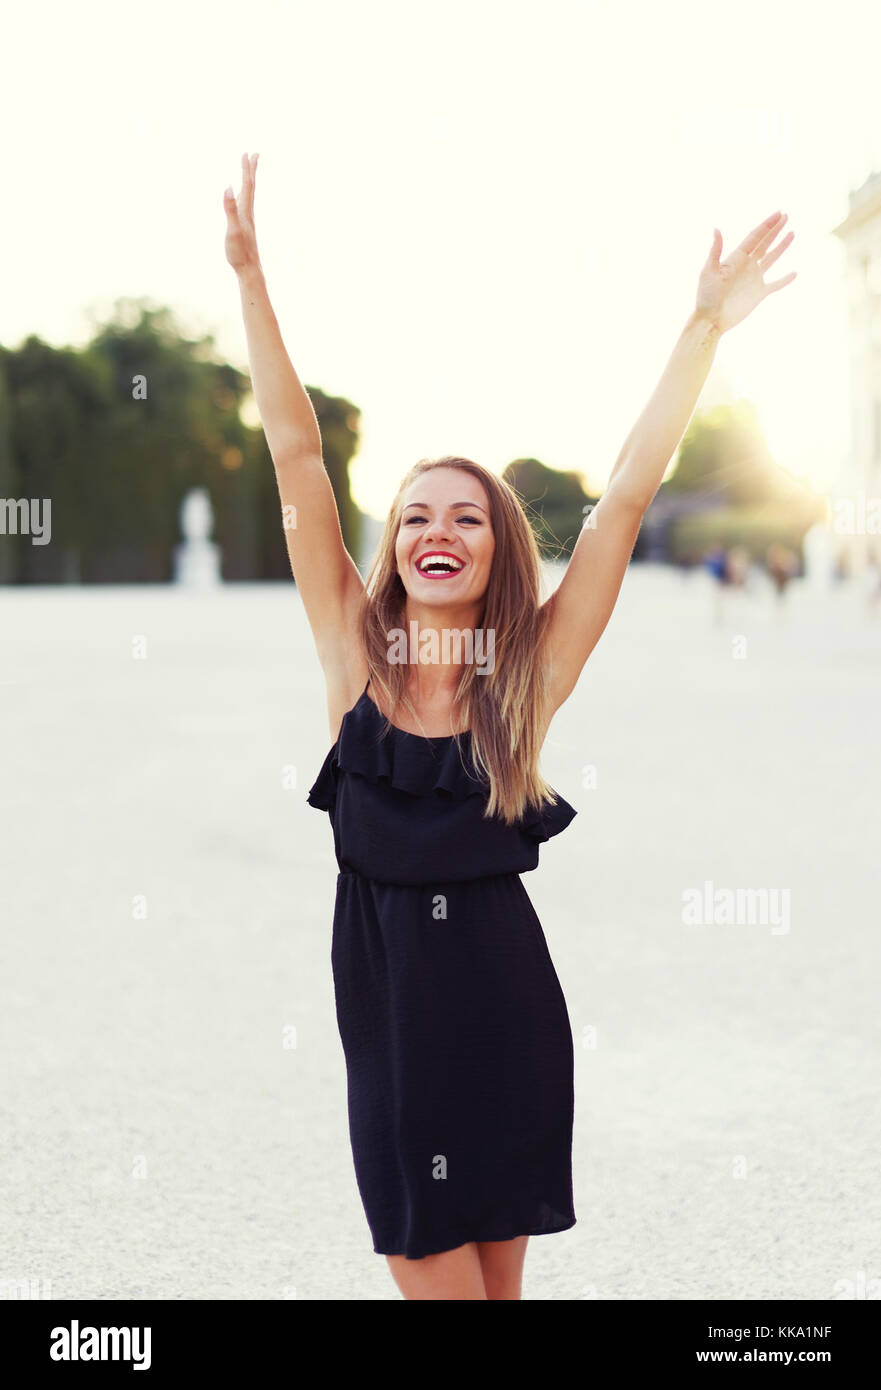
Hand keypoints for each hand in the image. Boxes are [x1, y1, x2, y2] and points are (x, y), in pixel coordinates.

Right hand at [224, 152, 260, 274]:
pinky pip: (244, 205)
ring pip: (249, 195)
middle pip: (251, 187)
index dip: (246, 169)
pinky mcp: (245, 227)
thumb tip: (227, 188)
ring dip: (248, 181)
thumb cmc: (240, 253)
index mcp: (245, 212)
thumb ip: (230, 210)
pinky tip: (241, 198)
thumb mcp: (232, 230)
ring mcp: (247, 220)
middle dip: (251, 170)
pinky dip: (243, 196)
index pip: (247, 185)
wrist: (249, 270)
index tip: (247, 153)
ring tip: (248, 172)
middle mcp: (248, 213)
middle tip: (254, 154)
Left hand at [695, 211, 795, 333]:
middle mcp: (747, 266)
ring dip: (782, 246)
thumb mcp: (709, 271)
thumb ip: (715, 251)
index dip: (767, 225)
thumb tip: (716, 229)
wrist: (711, 319)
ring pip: (772, 258)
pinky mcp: (759, 294)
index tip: (779, 213)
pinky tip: (794, 273)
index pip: (755, 237)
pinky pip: (776, 284)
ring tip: (792, 233)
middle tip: (786, 215)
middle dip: (775, 230)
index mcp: (736, 258)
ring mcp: (754, 279)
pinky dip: (785, 280)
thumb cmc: (706, 296)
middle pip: (764, 243)